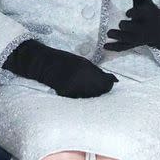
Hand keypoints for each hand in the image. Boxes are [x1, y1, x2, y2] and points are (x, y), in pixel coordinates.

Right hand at [3, 40, 117, 97]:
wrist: (44, 64)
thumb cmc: (67, 61)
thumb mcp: (85, 63)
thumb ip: (99, 73)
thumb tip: (115, 81)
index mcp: (88, 72)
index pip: (105, 84)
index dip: (109, 84)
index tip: (109, 82)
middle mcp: (81, 82)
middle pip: (99, 92)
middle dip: (102, 90)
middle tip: (101, 85)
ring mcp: (72, 90)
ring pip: (90, 97)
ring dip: (93, 94)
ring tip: (90, 88)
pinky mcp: (65, 95)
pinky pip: (79, 99)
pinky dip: (82, 96)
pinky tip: (81, 91)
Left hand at [105, 0, 159, 52]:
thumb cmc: (148, 12)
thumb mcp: (144, 1)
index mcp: (148, 15)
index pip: (143, 14)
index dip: (136, 14)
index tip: (128, 13)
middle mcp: (144, 28)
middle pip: (136, 28)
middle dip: (128, 27)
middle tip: (121, 24)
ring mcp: (138, 38)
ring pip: (129, 39)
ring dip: (119, 37)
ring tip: (109, 33)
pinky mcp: (133, 44)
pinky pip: (124, 47)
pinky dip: (115, 47)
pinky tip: (104, 46)